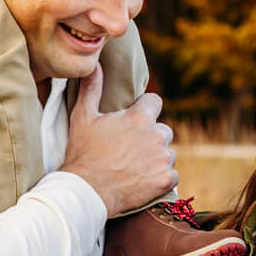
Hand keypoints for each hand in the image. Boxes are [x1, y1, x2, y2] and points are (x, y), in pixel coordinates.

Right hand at [62, 66, 174, 217]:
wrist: (87, 191)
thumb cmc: (83, 153)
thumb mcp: (83, 117)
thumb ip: (92, 88)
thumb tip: (94, 65)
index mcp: (139, 117)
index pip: (155, 101)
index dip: (144, 109)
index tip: (134, 120)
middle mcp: (156, 135)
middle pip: (163, 130)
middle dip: (151, 137)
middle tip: (130, 149)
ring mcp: (163, 159)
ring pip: (167, 153)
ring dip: (156, 158)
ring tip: (135, 167)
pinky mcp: (166, 180)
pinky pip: (172, 175)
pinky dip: (161, 178)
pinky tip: (143, 181)